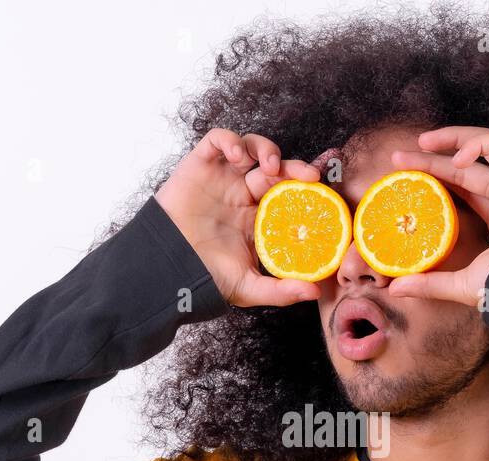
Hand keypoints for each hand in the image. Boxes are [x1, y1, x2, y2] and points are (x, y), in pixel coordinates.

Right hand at [154, 128, 321, 307]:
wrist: (166, 267)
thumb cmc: (204, 276)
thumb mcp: (248, 288)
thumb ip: (281, 291)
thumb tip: (314, 292)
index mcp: (258, 218)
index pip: (288, 195)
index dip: (306, 190)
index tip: (322, 192)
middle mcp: (242, 195)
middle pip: (275, 170)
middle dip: (294, 168)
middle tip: (307, 176)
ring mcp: (222, 178)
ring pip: (251, 149)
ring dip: (266, 150)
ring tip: (270, 166)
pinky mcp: (200, 165)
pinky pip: (217, 140)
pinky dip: (230, 140)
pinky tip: (238, 155)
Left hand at [385, 127, 488, 305]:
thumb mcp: (462, 284)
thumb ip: (430, 284)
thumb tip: (395, 289)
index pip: (460, 190)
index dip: (433, 180)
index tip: (403, 179)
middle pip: (462, 168)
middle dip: (430, 160)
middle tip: (398, 160)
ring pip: (481, 147)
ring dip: (450, 140)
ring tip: (422, 143)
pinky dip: (476, 143)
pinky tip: (456, 159)